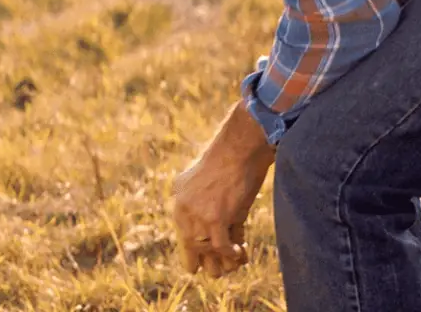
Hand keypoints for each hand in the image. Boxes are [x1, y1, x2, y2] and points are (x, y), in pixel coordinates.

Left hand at [171, 100, 274, 277]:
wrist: (238, 147)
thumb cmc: (230, 161)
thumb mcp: (210, 185)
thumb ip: (208, 207)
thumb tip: (223, 237)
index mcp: (179, 199)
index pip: (182, 234)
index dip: (192, 252)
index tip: (197, 266)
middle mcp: (183, 209)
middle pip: (192, 246)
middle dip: (206, 262)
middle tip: (217, 272)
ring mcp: (198, 216)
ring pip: (208, 251)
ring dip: (223, 262)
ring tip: (233, 265)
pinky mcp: (215, 219)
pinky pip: (222, 248)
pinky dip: (233, 255)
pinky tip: (241, 254)